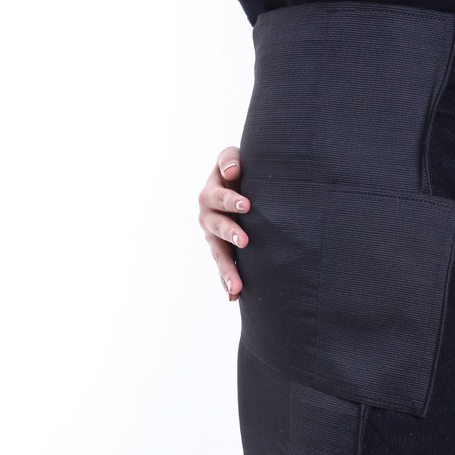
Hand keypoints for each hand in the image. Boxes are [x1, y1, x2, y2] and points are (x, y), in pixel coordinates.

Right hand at [197, 145, 250, 300]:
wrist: (239, 185)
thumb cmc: (238, 171)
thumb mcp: (232, 158)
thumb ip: (229, 160)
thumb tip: (232, 171)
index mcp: (211, 194)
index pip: (219, 197)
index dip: (230, 200)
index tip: (246, 205)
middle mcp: (208, 216)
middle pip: (217, 226)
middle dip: (230, 233)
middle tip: (244, 240)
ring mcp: (214, 237)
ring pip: (218, 253)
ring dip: (227, 269)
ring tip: (236, 286)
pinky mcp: (223, 250)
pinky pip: (224, 266)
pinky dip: (227, 282)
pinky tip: (233, 297)